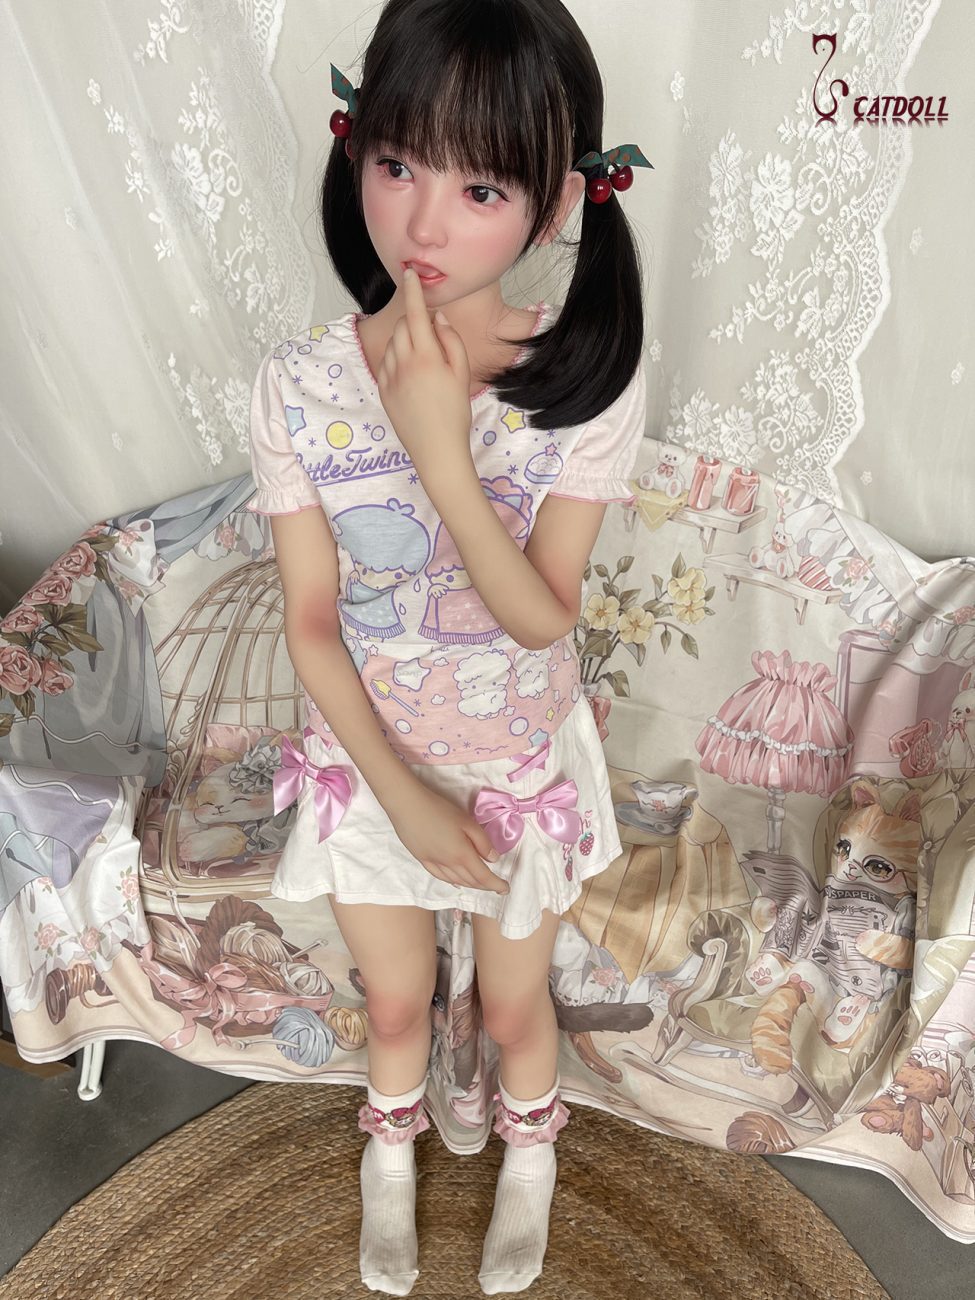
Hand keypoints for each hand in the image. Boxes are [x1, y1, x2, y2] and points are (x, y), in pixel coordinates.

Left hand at [376, 267, 472, 475]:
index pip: (415, 313)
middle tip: (432, 335)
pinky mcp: (382, 390)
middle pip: (402, 327)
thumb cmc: (454, 413)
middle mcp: (403, 363)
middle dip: (413, 322)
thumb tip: (439, 318)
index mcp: (426, 356)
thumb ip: (452, 341)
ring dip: (405, 340)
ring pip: (392, 344)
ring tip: (424, 361)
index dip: (412, 290)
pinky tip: (412, 375)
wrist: (436, 450)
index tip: (409, 274)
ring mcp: (389, 377)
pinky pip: (386, 363)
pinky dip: (396, 358)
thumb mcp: (462, 374)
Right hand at [386, 782, 510, 893]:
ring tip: (481, 884)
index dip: (496, 884)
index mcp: (462, 855)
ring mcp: (434, 863)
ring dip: (471, 885)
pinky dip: (453, 882)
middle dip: (486, 886)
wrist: (407, 806)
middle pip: (471, 881)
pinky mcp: (422, 859)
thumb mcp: (467, 821)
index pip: (483, 876)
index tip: (506, 889)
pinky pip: (441, 877)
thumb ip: (482, 842)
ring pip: (457, 881)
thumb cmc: (439, 809)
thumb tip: (493, 859)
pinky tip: (456, 882)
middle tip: (497, 885)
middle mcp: (448, 864)